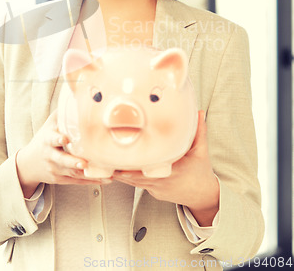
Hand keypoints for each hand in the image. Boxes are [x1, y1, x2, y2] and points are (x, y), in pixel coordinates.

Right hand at [16, 109, 110, 197]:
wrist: (29, 164)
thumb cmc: (43, 139)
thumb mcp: (49, 125)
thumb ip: (62, 113)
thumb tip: (78, 95)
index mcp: (47, 140)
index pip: (51, 139)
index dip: (57, 139)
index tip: (64, 138)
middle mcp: (50, 156)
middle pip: (61, 160)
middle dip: (72, 162)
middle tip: (83, 163)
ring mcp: (55, 170)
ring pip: (72, 174)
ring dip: (88, 174)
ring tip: (104, 174)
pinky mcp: (61, 179)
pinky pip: (77, 182)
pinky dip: (92, 181)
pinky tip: (106, 180)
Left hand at [112, 110, 219, 225]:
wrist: (203, 196)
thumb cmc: (200, 172)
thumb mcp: (201, 151)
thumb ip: (199, 131)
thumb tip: (199, 112)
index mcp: (174, 171)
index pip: (151, 168)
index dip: (135, 163)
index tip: (123, 156)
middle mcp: (162, 181)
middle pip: (135, 176)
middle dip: (120, 167)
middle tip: (105, 156)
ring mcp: (155, 188)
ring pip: (132, 181)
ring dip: (119, 172)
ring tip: (104, 161)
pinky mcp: (152, 191)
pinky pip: (136, 184)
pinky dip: (125, 177)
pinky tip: (114, 168)